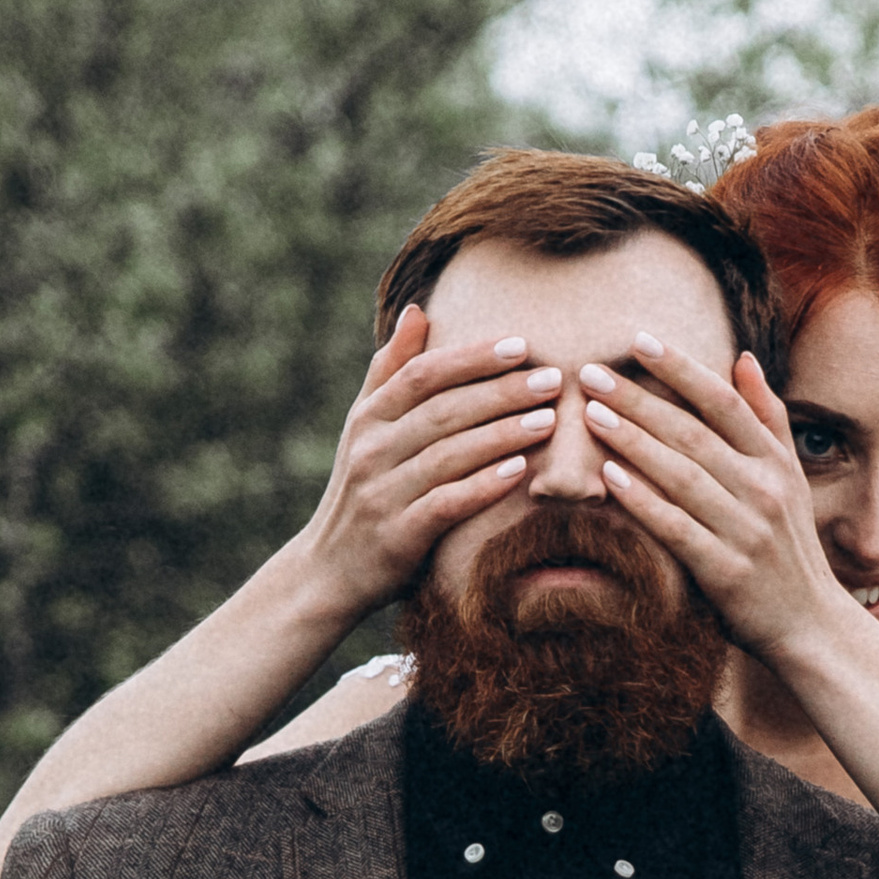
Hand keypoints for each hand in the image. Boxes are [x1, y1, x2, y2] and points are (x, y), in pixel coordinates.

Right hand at [296, 309, 563, 624]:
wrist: (327, 569)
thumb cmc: (361, 490)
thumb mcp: (365, 428)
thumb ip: (391, 370)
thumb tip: (418, 309)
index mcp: (368, 418)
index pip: (422, 374)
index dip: (472, 357)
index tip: (522, 344)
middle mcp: (372, 450)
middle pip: (443, 410)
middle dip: (501, 392)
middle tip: (551, 379)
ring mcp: (382, 493)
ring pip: (448, 454)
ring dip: (501, 435)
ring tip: (548, 420)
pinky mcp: (397, 535)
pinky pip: (445, 504)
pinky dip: (482, 486)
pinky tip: (520, 473)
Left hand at [579, 338, 856, 671]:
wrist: (811, 625)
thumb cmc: (788, 546)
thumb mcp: (789, 477)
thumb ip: (766, 418)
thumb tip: (742, 358)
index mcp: (774, 462)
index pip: (724, 402)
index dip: (681, 368)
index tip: (639, 341)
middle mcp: (764, 490)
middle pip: (693, 433)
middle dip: (640, 399)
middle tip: (591, 373)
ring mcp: (746, 531)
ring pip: (682, 475)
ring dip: (633, 441)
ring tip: (591, 414)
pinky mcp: (727, 572)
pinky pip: (677, 528)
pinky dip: (644, 500)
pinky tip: (609, 477)